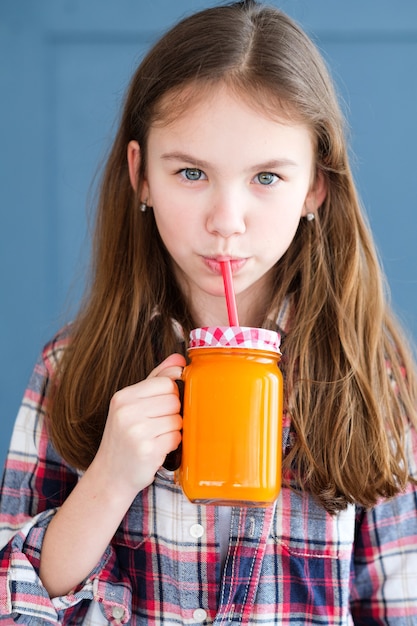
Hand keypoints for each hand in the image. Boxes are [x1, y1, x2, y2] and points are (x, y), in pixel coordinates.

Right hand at [92, 353, 184, 498]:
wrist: (111, 475)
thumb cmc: (125, 437)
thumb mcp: (133, 404)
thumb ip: (157, 378)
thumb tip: (179, 358)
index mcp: (123, 397)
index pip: (166, 382)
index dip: (170, 394)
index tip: (160, 406)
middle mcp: (126, 412)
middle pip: (174, 400)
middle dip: (172, 413)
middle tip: (156, 425)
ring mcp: (136, 431)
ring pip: (178, 419)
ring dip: (173, 430)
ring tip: (156, 437)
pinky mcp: (147, 450)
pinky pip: (176, 438)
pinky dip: (172, 444)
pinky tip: (157, 448)